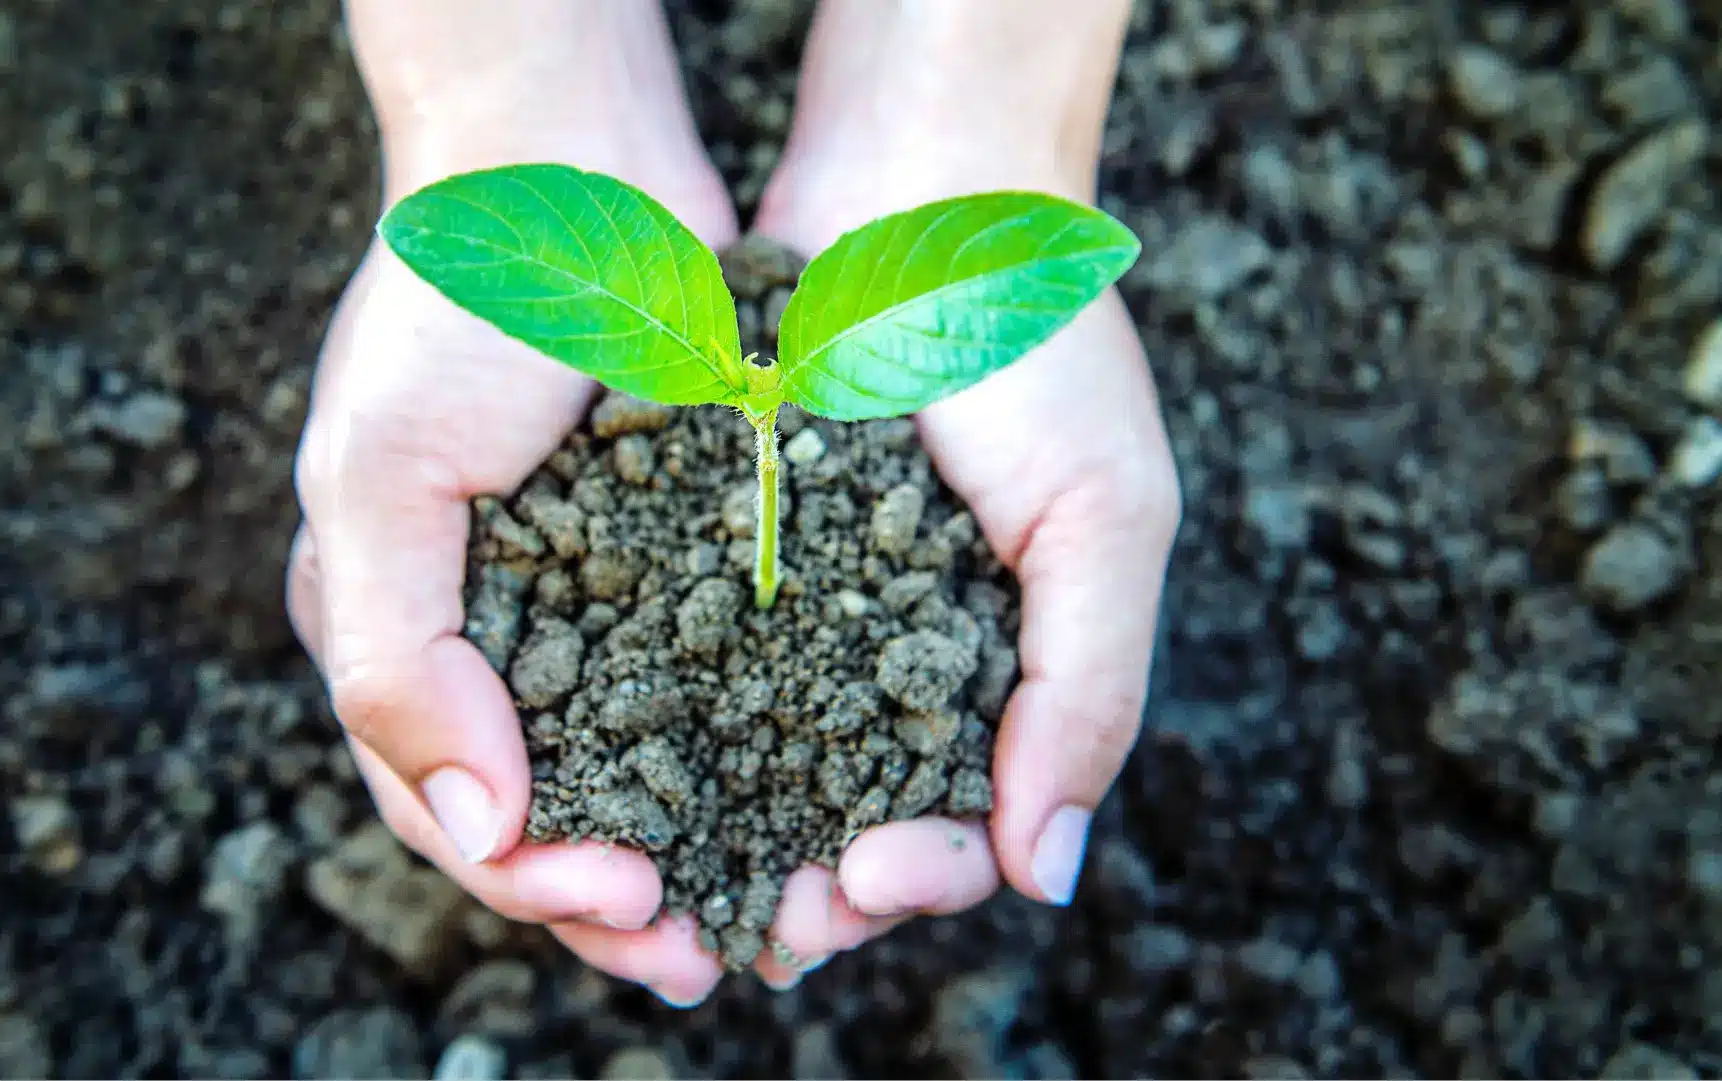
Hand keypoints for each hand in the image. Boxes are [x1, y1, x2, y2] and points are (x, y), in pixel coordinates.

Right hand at [288, 0, 739, 1006]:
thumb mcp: (381, 474)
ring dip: (685, 852)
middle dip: (617, 902)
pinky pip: (694, 687)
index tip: (634, 907)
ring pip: (624, 772)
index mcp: (386, 629)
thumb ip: (399, 660)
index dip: (534, 883)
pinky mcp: (662, 558)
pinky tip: (797, 799)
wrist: (564, 165)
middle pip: (538, 818)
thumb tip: (486, 828)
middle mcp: (475, 632)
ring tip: (761, 915)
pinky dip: (734, 759)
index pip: (447, 809)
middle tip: (710, 956)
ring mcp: (570, 598)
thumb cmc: (450, 306)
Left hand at [742, 0, 1177, 989]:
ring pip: (751, 768)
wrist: (918, 198)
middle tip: (762, 916)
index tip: (869, 877)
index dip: (923, 874)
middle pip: (847, 822)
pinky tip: (615, 768)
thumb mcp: (1105, 517)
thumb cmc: (1036, 351)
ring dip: (718, 835)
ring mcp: (801, 614)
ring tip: (673, 877)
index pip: (967, 824)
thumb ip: (1088, 692)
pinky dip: (653, 727)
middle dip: (807, 884)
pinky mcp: (712, 555)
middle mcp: (894, 662)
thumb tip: (1047, 877)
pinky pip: (678, 664)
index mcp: (1003, 675)